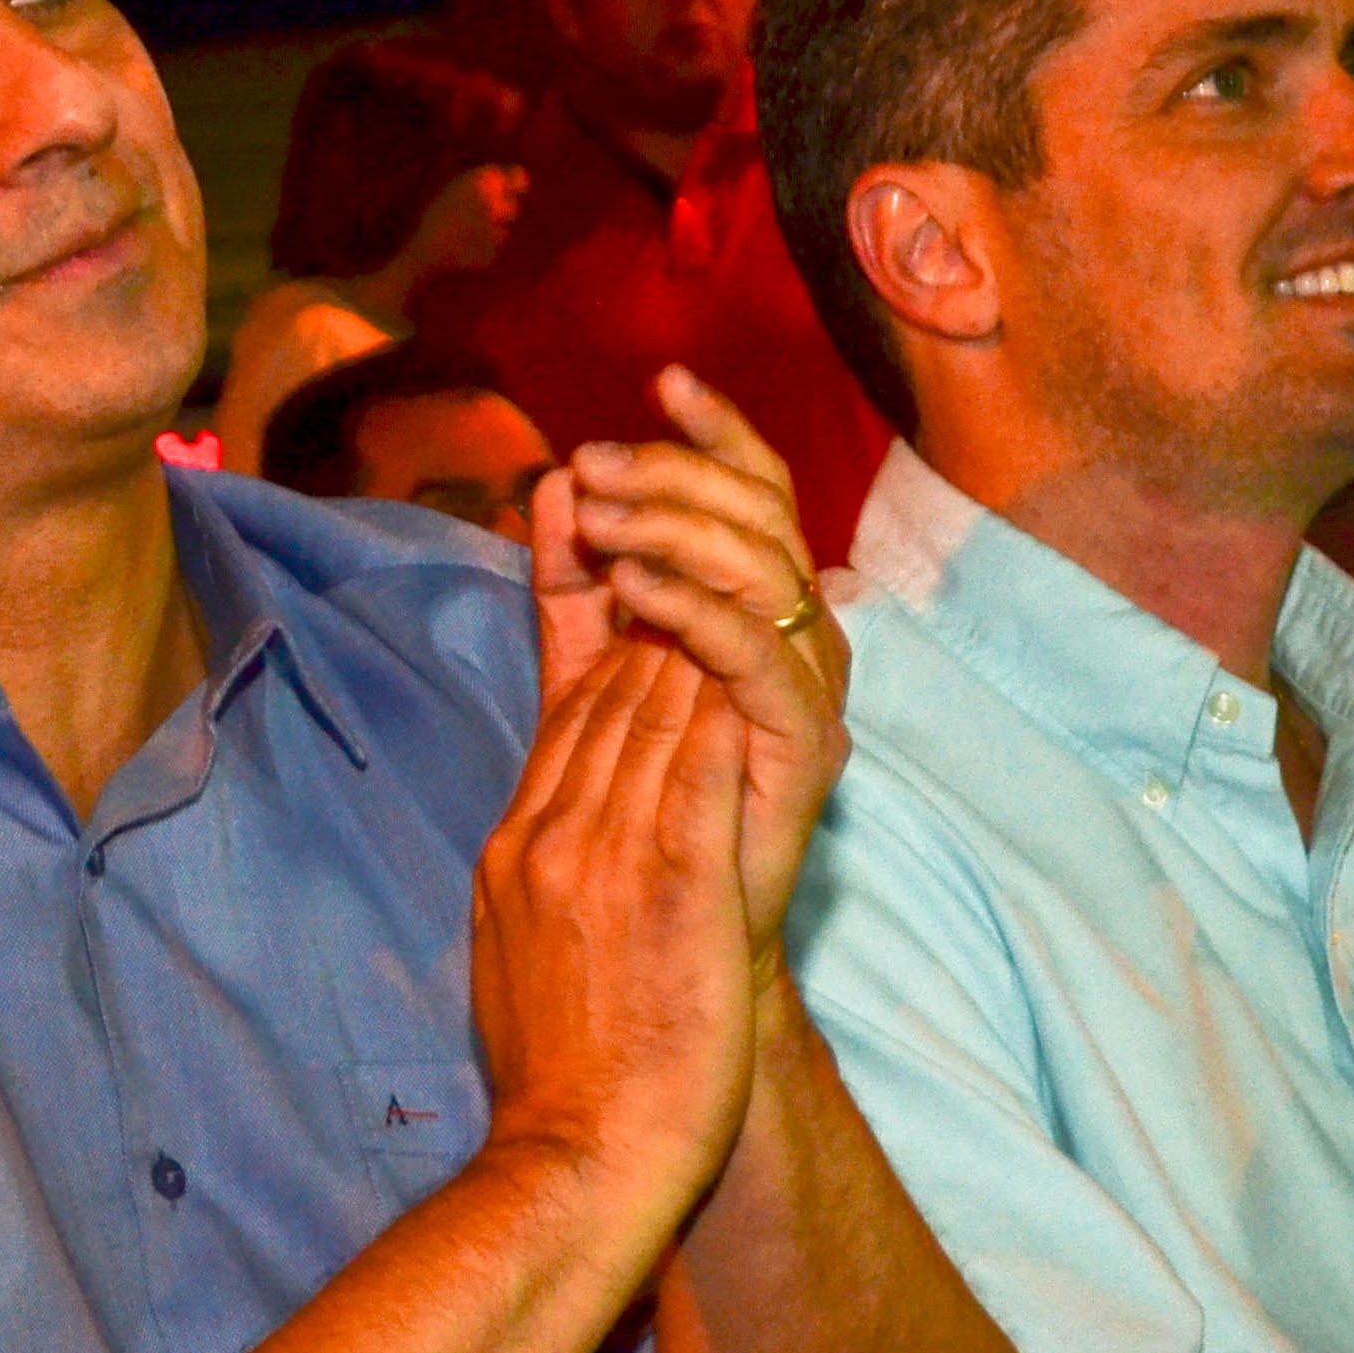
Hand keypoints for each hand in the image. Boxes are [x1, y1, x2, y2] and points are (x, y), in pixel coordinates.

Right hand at [466, 640, 760, 1225]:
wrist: (578, 1158)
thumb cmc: (556, 1081)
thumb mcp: (514, 958)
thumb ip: (534, 883)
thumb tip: (548, 846)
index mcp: (514, 852)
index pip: (568, 719)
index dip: (615, 648)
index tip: (656, 602)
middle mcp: (553, 836)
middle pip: (610, 697)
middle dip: (658, 621)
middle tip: (706, 560)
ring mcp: (608, 856)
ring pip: (656, 712)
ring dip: (698, 642)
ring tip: (745, 585)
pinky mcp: (676, 885)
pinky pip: (703, 766)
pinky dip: (727, 705)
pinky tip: (760, 662)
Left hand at [533, 366, 847, 950]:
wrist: (662, 961)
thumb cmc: (629, 830)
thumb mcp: (584, 687)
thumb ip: (572, 593)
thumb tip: (546, 486)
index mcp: (752, 617)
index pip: (749, 497)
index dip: (709, 440)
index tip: (653, 391)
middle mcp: (794, 643)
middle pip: (759, 517)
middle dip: (676, 475)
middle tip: (594, 462)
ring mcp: (807, 693)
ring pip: (764, 569)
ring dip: (676, 528)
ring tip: (601, 517)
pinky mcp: (806, 748)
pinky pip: (760, 656)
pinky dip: (696, 611)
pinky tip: (631, 587)